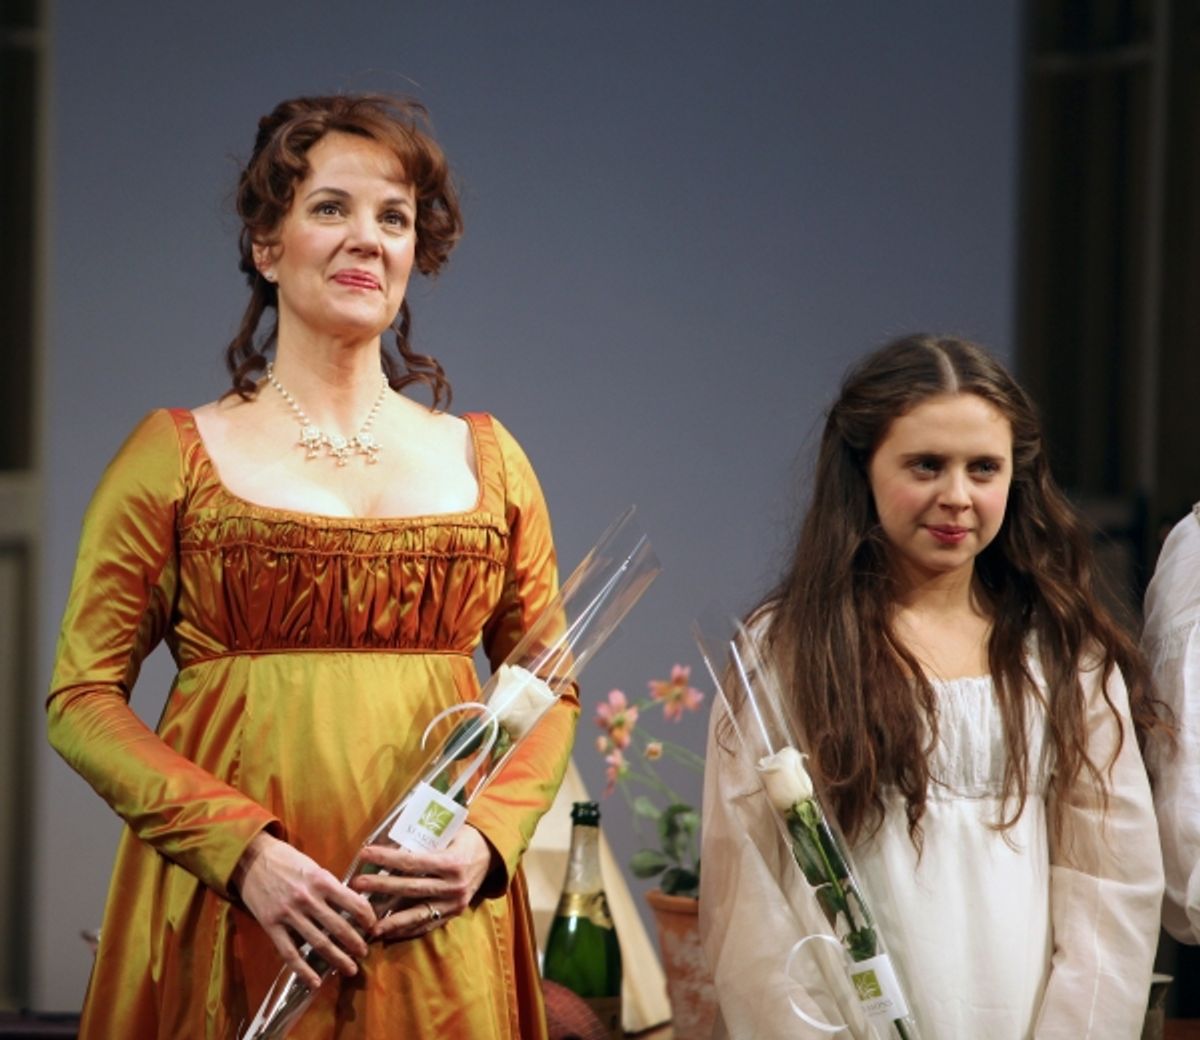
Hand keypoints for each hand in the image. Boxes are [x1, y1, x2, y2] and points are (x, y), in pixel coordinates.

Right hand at [233, 832, 374, 989]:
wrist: (252, 859)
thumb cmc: (287, 860)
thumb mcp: (314, 867)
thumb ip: (330, 886)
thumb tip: (351, 904)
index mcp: (321, 880)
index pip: (352, 903)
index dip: (367, 917)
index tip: (373, 926)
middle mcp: (307, 899)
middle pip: (338, 927)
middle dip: (355, 942)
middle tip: (365, 952)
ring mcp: (288, 914)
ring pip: (318, 943)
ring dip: (337, 958)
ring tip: (351, 969)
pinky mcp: (271, 926)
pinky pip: (290, 953)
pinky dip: (304, 970)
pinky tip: (316, 982)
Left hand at [350, 825, 496, 942]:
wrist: (493, 855)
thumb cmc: (466, 838)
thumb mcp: (449, 832)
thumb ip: (423, 839)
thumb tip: (388, 838)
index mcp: (452, 862)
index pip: (412, 861)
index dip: (386, 859)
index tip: (365, 854)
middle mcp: (454, 886)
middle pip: (410, 888)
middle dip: (380, 886)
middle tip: (356, 885)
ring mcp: (454, 903)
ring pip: (417, 913)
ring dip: (390, 919)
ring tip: (367, 923)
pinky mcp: (454, 914)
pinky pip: (426, 925)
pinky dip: (406, 930)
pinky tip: (387, 933)